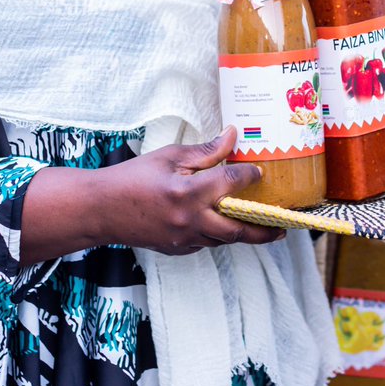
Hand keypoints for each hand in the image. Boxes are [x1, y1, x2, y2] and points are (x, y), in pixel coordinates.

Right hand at [94, 127, 284, 255]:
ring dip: (243, 234)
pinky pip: (206, 244)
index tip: (259, 171)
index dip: (249, 176)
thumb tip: (233, 136)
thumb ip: (205, 151)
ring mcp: (183, 239)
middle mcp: (190, 220)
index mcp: (189, 193)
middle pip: (238, 229)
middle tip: (283, 225)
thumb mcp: (170, 156)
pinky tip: (224, 225)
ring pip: (224, 240)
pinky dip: (218, 235)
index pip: (232, 184)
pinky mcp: (176, 249)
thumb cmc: (133, 177)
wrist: (101, 209)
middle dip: (264, 229)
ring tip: (262, 228)